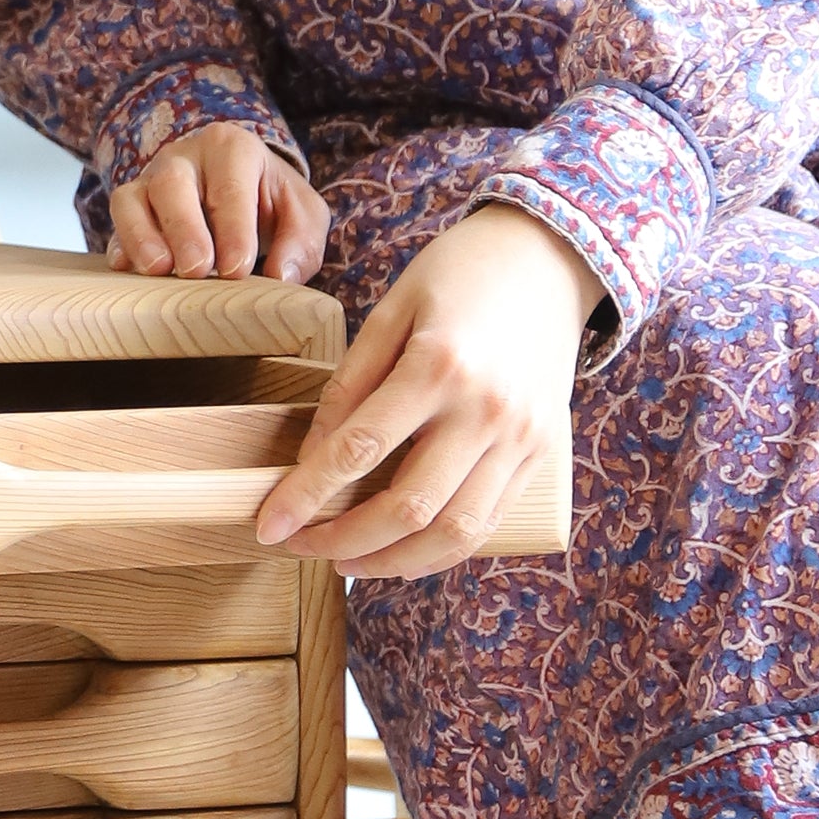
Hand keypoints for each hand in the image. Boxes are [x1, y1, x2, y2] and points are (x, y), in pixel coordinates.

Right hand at [108, 121, 327, 281]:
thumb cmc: (271, 204)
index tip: (238, 269)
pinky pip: (115, 222)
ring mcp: (150, 179)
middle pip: (172, 183)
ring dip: (141, 236)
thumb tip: (280, 277)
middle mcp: (184, 157)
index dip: (233, 228)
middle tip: (197, 269)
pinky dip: (120, 245)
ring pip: (131, 198)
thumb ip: (301, 244)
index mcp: (232, 148)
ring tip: (158, 271)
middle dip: (183, 228)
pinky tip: (127, 271)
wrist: (244, 194)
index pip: (230, 186)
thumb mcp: (302, 216)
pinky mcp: (130, 206)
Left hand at [257, 205, 596, 579]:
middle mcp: (485, 410)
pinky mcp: (542, 455)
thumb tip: (312, 457)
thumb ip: (351, 384)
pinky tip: (401, 552)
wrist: (549, 258)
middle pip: (408, 507)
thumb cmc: (459, 274)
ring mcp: (521, 438)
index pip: (358, 450)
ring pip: (454, 531)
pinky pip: (488, 523)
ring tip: (346, 561)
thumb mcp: (393, 309)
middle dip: (343, 539)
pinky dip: (441, 551)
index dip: (306, 495)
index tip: (268, 525)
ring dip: (392, 561)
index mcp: (438, 365)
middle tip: (300, 545)